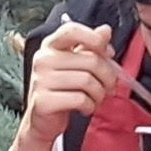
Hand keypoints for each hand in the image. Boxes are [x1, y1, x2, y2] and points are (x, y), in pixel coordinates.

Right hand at [21, 21, 113, 144]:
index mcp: (51, 46)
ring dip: (99, 94)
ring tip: (96, 99)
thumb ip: (90, 46)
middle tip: (109, 86)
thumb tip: (105, 31)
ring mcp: (41, 80)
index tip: (106, 51)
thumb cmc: (62, 89)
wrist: (43, 120)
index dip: (93, 37)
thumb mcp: (76, 65)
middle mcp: (43, 59)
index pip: (71, 30)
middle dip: (108, 77)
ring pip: (88, 81)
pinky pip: (80, 99)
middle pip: (91, 60)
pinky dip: (90, 106)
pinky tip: (86, 108)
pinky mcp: (43, 101)